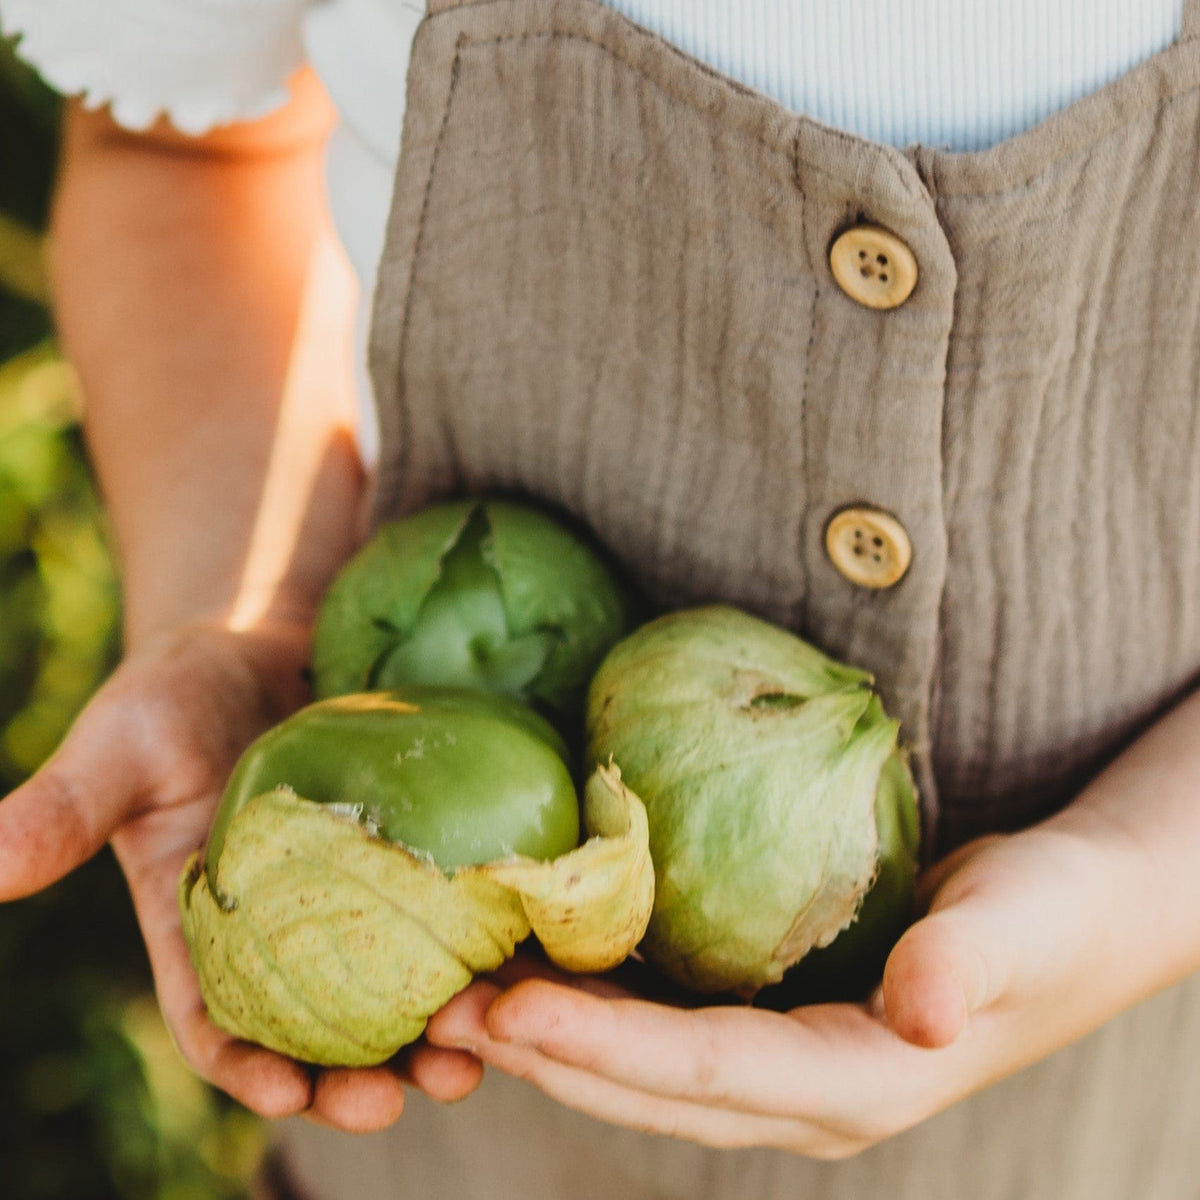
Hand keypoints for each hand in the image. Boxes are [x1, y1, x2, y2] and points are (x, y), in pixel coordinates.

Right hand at [0, 621, 481, 1131]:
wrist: (260, 641)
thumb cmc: (178, 693)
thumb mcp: (120, 746)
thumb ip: (61, 809)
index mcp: (201, 927)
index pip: (219, 1023)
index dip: (249, 1070)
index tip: (292, 1094)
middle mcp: (282, 929)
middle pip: (321, 1029)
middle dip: (361, 1076)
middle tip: (413, 1091)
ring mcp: (352, 894)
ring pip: (395, 989)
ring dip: (435, 1032)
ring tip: (482, 1051)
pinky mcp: (411, 853)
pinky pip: (446, 914)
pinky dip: (477, 949)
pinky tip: (519, 961)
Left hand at [426, 809, 1181, 1156]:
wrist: (1067, 920)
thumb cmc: (1049, 915)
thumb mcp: (1023, 924)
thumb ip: (970, 964)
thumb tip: (925, 1009)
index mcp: (857, 1084)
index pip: (711, 1073)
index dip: (609, 1048)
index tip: (514, 1010)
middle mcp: (804, 1093)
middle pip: (654, 1090)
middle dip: (549, 1054)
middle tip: (449, 1009)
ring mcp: (783, 1066)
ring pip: (647, 1072)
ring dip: (556, 1039)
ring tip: (467, 995)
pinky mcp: (772, 1026)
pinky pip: (669, 1028)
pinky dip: (600, 1007)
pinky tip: (547, 964)